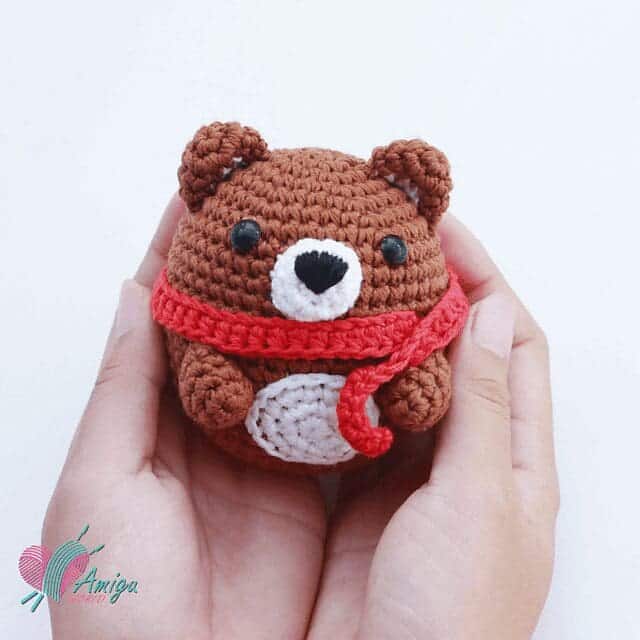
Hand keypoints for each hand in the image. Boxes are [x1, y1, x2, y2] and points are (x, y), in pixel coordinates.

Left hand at [43, 196, 326, 639]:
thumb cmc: (119, 600)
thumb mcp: (101, 485)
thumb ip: (125, 387)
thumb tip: (138, 290)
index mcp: (165, 416)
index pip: (180, 315)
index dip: (191, 251)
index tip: (217, 187)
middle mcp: (227, 423)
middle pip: (251, 329)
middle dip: (270, 272)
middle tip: (297, 207)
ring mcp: (281, 452)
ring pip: (307, 365)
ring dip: (326, 317)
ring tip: (350, 253)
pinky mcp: (326, 488)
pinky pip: (348, 416)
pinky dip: (365, 374)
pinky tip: (384, 332)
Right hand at [308, 216, 558, 639]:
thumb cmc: (456, 615)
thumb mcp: (481, 502)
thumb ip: (483, 409)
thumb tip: (491, 314)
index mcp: (516, 454)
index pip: (511, 339)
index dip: (484, 279)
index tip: (443, 229)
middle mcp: (470, 453)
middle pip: (459, 350)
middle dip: (433, 292)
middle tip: (389, 245)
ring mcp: (415, 467)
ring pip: (407, 377)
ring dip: (388, 331)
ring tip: (353, 285)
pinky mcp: (367, 485)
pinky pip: (363, 414)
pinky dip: (349, 377)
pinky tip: (323, 352)